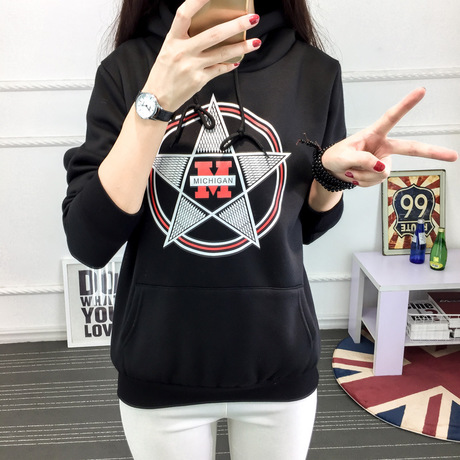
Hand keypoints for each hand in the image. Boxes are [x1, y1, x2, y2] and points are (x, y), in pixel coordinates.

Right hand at [143, 0, 260, 111]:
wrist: (157, 99)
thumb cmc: (163, 73)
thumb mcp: (168, 50)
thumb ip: (185, 38)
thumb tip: (208, 28)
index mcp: (172, 39)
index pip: (184, 14)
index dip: (197, 1)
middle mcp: (182, 51)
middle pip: (213, 34)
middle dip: (236, 25)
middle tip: (252, 18)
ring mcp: (192, 66)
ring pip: (221, 54)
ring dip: (241, 48)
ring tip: (255, 42)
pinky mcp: (199, 80)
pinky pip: (219, 70)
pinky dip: (229, 65)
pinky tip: (237, 61)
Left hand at [321, 87, 457, 186]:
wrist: (332, 171)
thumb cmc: (336, 157)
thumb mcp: (343, 157)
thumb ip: (361, 160)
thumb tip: (382, 168)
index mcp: (374, 133)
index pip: (391, 117)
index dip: (406, 105)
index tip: (421, 91)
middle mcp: (383, 146)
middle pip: (411, 148)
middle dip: (432, 152)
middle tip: (453, 157)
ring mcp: (383, 160)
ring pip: (381, 173)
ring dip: (363, 176)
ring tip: (352, 170)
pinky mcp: (380, 172)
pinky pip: (375, 182)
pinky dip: (363, 182)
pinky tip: (356, 176)